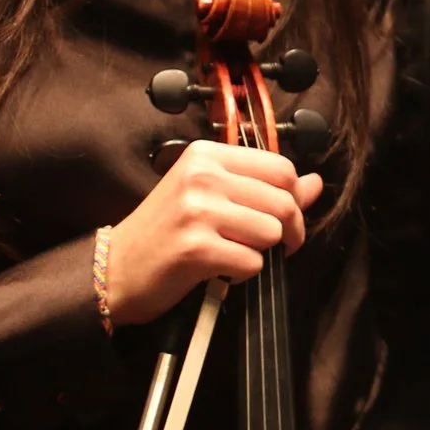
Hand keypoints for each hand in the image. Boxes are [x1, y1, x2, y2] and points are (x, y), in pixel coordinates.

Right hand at [105, 140, 320, 324]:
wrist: (113, 269)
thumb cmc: (164, 233)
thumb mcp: (211, 197)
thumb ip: (264, 187)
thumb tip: (315, 183)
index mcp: (206, 155)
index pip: (281, 168)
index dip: (294, 198)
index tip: (284, 218)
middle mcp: (202, 176)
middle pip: (284, 201)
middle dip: (289, 232)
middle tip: (274, 247)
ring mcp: (198, 211)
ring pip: (272, 233)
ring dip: (262, 253)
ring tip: (235, 255)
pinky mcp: (196, 248)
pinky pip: (252, 263)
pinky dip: (244, 274)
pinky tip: (221, 271)